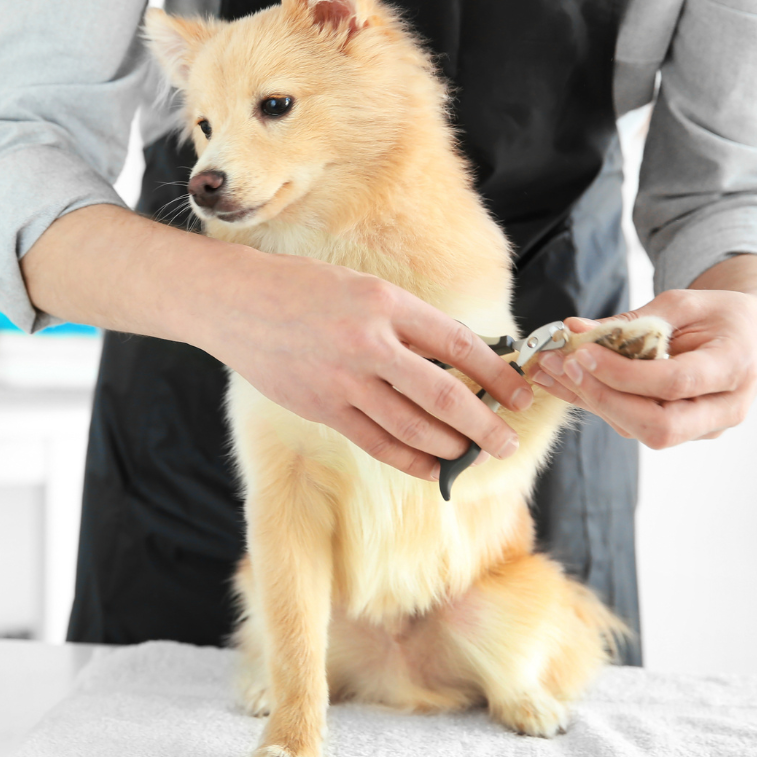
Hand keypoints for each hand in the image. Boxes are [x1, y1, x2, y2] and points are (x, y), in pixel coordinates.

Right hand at [192, 252, 534, 481]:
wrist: (237, 303)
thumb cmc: (303, 290)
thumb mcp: (363, 290)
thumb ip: (406, 324)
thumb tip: (459, 362)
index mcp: (385, 303)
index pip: (458, 344)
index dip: (496, 373)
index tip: (519, 393)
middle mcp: (368, 342)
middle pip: (443, 394)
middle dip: (483, 423)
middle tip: (507, 442)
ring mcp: (343, 380)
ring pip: (413, 426)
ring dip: (451, 446)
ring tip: (473, 454)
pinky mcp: (322, 408)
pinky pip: (377, 443)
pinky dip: (410, 459)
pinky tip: (432, 467)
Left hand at [529, 255, 756, 448]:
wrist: (756, 334)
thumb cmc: (723, 314)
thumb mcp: (684, 302)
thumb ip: (632, 319)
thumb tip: (575, 330)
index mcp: (736, 367)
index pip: (676, 383)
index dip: (625, 374)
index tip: (582, 353)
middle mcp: (725, 408)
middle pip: (659, 426)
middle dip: (604, 399)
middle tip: (562, 366)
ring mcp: (705, 426)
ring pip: (642, 430)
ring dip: (592, 400)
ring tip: (550, 369)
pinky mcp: (684, 430)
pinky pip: (636, 424)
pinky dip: (598, 402)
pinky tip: (565, 381)